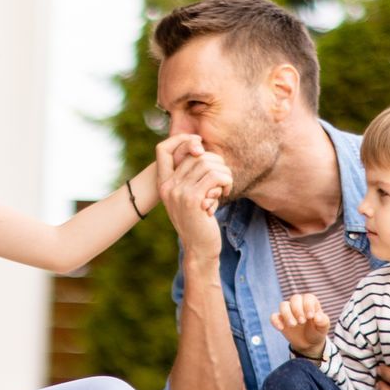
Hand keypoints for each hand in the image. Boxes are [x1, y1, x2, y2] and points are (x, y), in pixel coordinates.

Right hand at [155, 133, 231, 259]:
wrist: (200, 249)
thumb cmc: (199, 221)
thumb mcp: (190, 196)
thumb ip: (191, 175)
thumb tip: (200, 147)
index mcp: (164, 184)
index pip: (163, 149)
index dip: (181, 140)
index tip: (199, 144)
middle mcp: (167, 186)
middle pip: (195, 154)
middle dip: (216, 162)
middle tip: (222, 179)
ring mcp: (178, 192)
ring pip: (207, 163)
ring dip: (224, 173)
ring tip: (225, 188)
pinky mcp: (193, 199)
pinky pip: (215, 176)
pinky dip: (226, 181)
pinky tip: (225, 193)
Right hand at [270, 293, 329, 360]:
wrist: (309, 343)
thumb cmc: (317, 331)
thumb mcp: (323, 328)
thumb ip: (323, 321)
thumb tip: (317, 317)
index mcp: (310, 303)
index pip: (307, 297)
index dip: (308, 305)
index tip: (310, 317)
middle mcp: (299, 305)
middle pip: (294, 298)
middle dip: (297, 309)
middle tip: (302, 322)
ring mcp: (288, 312)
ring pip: (283, 305)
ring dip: (287, 314)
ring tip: (293, 325)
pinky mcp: (280, 320)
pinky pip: (273, 316)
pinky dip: (275, 321)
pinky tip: (281, 328)